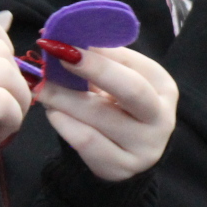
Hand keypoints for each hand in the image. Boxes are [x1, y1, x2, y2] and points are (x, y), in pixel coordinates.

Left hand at [35, 47, 177, 181]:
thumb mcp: (118, 83)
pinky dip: (64, 123)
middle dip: (92, 69)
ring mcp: (144, 147)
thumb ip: (102, 61)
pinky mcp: (121, 169)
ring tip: (43, 87)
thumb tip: (68, 38)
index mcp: (163, 87)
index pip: (132, 63)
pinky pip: (86, 141)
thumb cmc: (118, 109)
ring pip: (99, 116)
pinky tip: (53, 113)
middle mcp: (161, 118)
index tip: (65, 41)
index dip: (98, 52)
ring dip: (64, 97)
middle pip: (131, 89)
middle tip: (56, 58)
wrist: (124, 156)